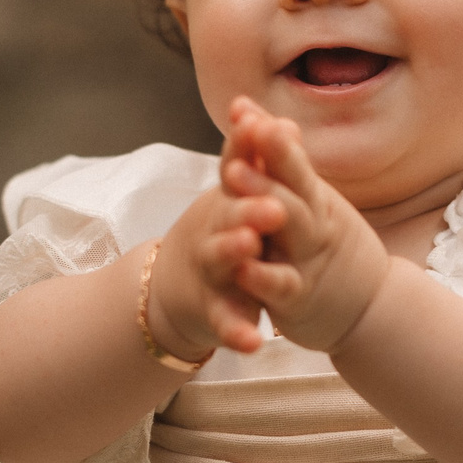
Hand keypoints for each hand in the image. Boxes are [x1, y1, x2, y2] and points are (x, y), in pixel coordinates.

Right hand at [143, 143, 288, 360]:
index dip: (244, 144)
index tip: (256, 122)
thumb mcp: (239, 196)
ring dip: (232, 251)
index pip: (235, 166)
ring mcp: (212, 271)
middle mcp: (216, 230)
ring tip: (249, 245)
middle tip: (270, 200)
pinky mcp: (214, 311)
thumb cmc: (221, 232)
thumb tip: (283, 119)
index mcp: (230, 199)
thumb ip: (261, 162)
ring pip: (220, 260)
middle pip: (229, 211)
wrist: (178, 289)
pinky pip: (227, 321)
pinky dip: (237, 331)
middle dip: (247, 203)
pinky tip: (253, 342)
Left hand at [218, 96, 393, 351]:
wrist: (370, 308)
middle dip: (273, 155)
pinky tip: (243, 267)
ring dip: (264, 201)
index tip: (242, 109)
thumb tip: (266, 115)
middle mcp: (313, 223)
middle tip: (250, 129)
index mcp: (313, 198)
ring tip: (236, 176)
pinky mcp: (298, 299)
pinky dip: (264, 277)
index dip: (268, 136)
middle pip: (295, 185)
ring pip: (291, 228)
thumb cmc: (329, 246)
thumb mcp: (313, 202)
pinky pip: (282, 286)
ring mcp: (306, 259)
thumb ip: (284, 163)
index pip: (290, 161)